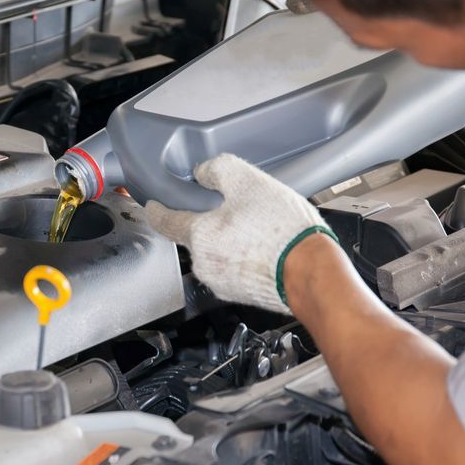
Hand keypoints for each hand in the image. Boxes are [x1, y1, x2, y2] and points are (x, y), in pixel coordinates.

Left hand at [145, 153, 334, 314]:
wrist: (312, 273)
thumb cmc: (283, 231)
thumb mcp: (249, 182)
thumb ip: (218, 169)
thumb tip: (202, 172)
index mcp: (199, 236)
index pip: (165, 221)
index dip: (156, 210)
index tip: (152, 207)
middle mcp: (204, 264)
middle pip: (195, 237)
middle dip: (210, 223)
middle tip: (238, 211)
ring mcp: (220, 283)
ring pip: (215, 254)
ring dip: (228, 241)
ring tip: (259, 231)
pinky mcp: (239, 294)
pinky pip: (232, 270)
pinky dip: (242, 258)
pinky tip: (264, 250)